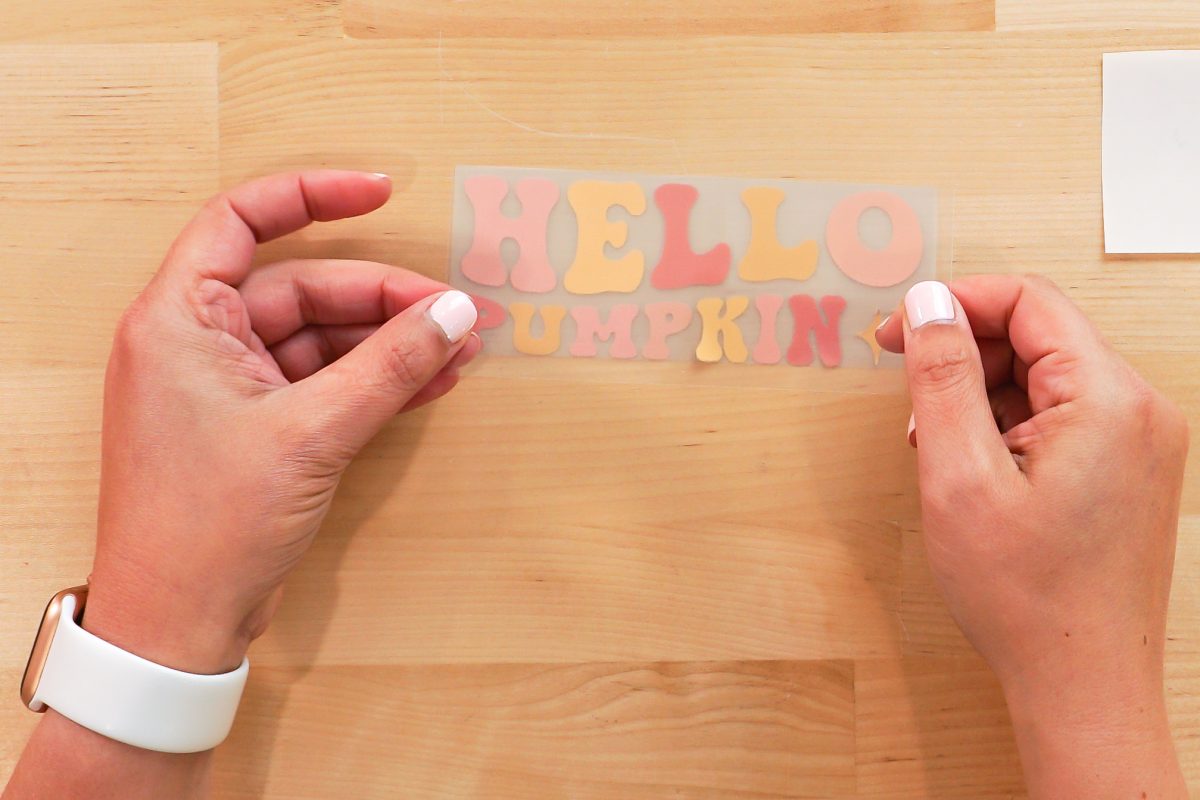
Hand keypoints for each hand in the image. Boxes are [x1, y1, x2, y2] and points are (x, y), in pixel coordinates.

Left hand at [81, 170, 481, 673]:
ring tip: (458, 349)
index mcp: (179, 317)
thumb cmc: (206, 526)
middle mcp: (199, 341)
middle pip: (304, 286)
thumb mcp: (311, 433)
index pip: (243, 219)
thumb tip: (453, 314)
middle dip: (384, 299)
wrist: (178, 623)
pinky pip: (324, 381)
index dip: (313, 195)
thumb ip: (389, 367)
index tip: (379, 192)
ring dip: (389, 344)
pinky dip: (374, 381)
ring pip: (321, 337)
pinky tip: (430, 382)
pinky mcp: (257, 425)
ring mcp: (229, 386)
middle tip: (456, 314)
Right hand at [876, 277, 1188, 797]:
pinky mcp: (1129, 470)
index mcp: (1108, 400)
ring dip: (981, 393)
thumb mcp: (959, 476)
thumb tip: (927, 305)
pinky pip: (1061, 415)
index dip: (954, 305)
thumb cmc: (1027, 598)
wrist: (1082, 685)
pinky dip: (1008, 425)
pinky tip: (974, 467)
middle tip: (908, 395)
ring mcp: (1140, 442)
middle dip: (964, 354)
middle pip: (1040, 335)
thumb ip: (942, 377)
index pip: (1029, 302)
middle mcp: (1139, 411)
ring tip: (938, 447)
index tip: (897, 332)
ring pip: (1046, 376)